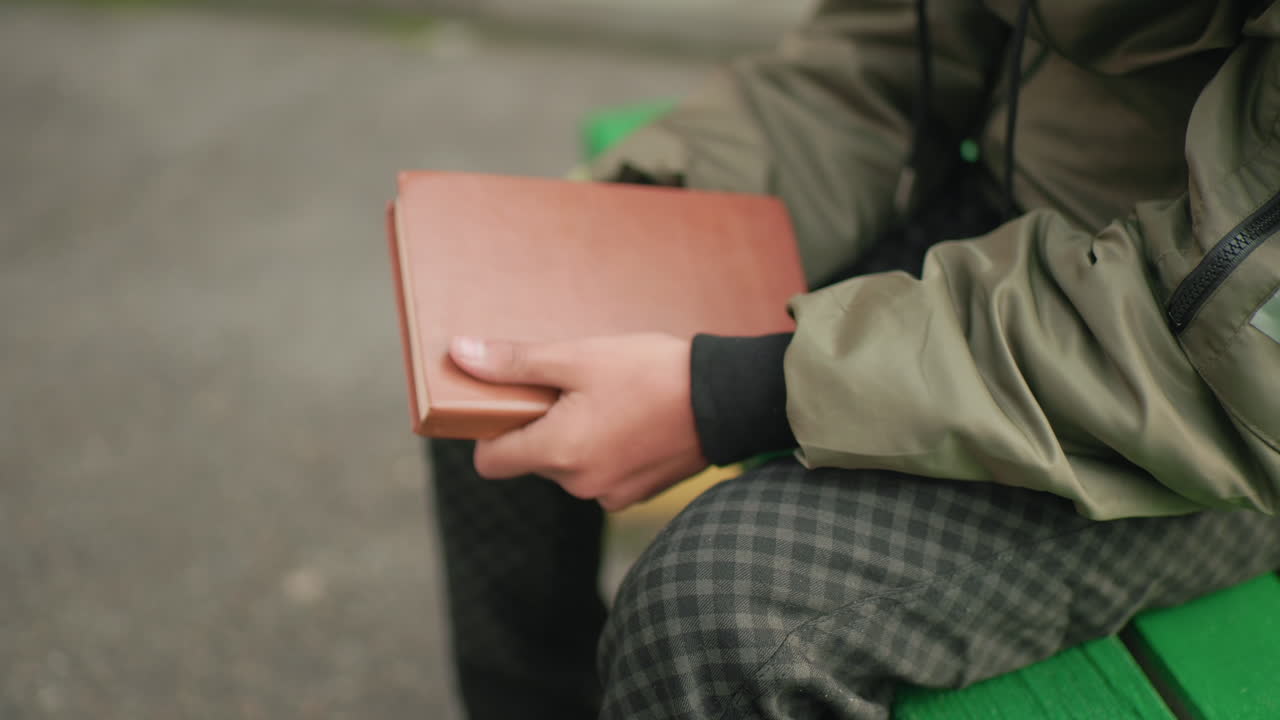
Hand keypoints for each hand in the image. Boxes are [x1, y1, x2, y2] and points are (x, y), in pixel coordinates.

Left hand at [450, 334, 708, 510]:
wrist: (728, 399)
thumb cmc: (652, 373)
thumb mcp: (578, 357)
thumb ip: (515, 363)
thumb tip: (459, 355)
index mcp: (558, 453)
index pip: (490, 463)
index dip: (492, 430)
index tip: (515, 401)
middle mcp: (579, 486)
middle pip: (532, 460)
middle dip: (543, 426)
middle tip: (575, 386)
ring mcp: (610, 495)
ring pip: (568, 466)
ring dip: (575, 437)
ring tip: (611, 400)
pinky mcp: (636, 495)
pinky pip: (600, 474)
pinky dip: (605, 450)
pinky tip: (632, 419)